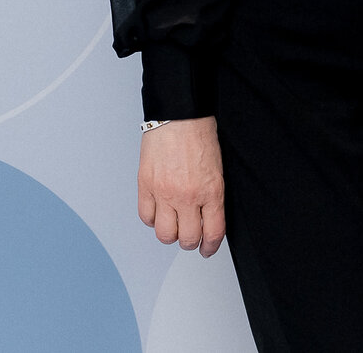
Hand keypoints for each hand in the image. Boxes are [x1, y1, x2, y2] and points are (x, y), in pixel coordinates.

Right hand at [138, 118, 225, 255]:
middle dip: (190, 241)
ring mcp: (164, 192)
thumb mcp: (217, 169)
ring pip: (164, 234)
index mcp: (211, 191)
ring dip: (169, 233)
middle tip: (189, 235)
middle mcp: (187, 196)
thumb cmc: (199, 134)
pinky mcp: (145, 185)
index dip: (210, 247)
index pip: (213, 233)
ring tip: (172, 223)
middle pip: (187, 239)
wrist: (178, 113)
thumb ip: (212, 196)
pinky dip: (151, 218)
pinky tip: (157, 211)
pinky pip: (145, 216)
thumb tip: (207, 219)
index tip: (207, 249)